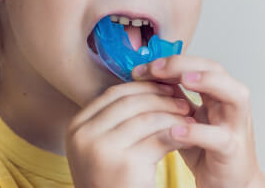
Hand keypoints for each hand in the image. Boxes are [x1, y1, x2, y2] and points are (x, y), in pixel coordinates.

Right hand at [65, 81, 194, 187]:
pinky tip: (188, 135)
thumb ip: (113, 119)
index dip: (141, 87)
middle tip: (181, 98)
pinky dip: (177, 133)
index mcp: (76, 126)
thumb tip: (145, 85)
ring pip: (146, 118)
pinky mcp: (125, 165)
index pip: (113, 94)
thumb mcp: (100, 146)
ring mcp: (102, 149)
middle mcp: (84, 135)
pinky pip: (158, 139)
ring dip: (172, 114)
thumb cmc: (111, 180)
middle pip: (129, 102)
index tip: (162, 86)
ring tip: (188, 115)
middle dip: (159, 97)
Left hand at [132, 55, 264, 187]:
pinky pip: (220, 138)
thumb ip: (171, 94)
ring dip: (208, 82)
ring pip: (234, 95)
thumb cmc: (203, 148)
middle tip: (157, 68)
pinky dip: (198, 131)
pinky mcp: (233, 152)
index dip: (171, 61)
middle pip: (216, 70)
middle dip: (185, 64)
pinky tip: (176, 129)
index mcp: (216, 93)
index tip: (142, 68)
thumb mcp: (184, 115)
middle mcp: (229, 104)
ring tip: (183, 80)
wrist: (226, 184)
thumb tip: (145, 73)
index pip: (197, 63)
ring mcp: (235, 127)